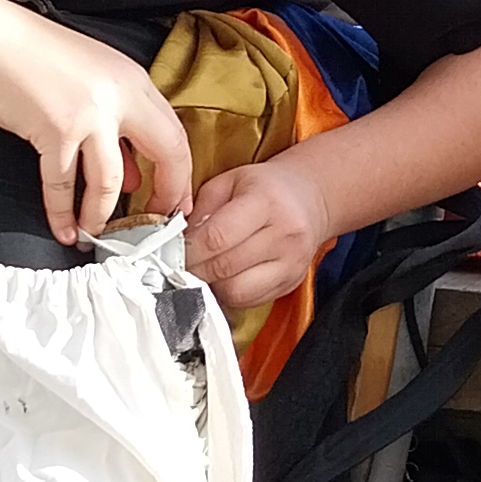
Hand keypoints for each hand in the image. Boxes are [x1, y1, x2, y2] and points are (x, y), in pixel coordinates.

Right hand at [0, 0, 195, 246]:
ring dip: (102, 215)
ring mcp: (90, 113)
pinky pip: (63, 185)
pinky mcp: (56, 129)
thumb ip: (116, 124)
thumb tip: (131, 176)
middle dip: (164, 196)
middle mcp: (120, 96)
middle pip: (165, 154)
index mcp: (133, 81)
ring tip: (95, 235)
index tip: (175, 203)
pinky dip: (62, 213)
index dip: (180, 175)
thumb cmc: (34, 57)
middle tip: (154, 226)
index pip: (175, 134)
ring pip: (111, 181)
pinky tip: (63, 229)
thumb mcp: (90, 82)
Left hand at [188, 156, 330, 309]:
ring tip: (204, 269)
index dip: (188, 250)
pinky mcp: (291, 283)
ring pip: (237, 291)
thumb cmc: (267, 188)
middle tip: (179, 264)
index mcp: (266, 202)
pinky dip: (229, 293)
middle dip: (194, 269)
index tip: (171, 252)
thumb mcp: (229, 181)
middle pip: (225, 267)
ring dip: (212, 285)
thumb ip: (201, 208)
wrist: (309, 199)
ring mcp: (291, 263)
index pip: (218, 237)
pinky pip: (249, 300)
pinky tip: (224, 276)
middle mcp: (284, 234)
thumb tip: (176, 240)